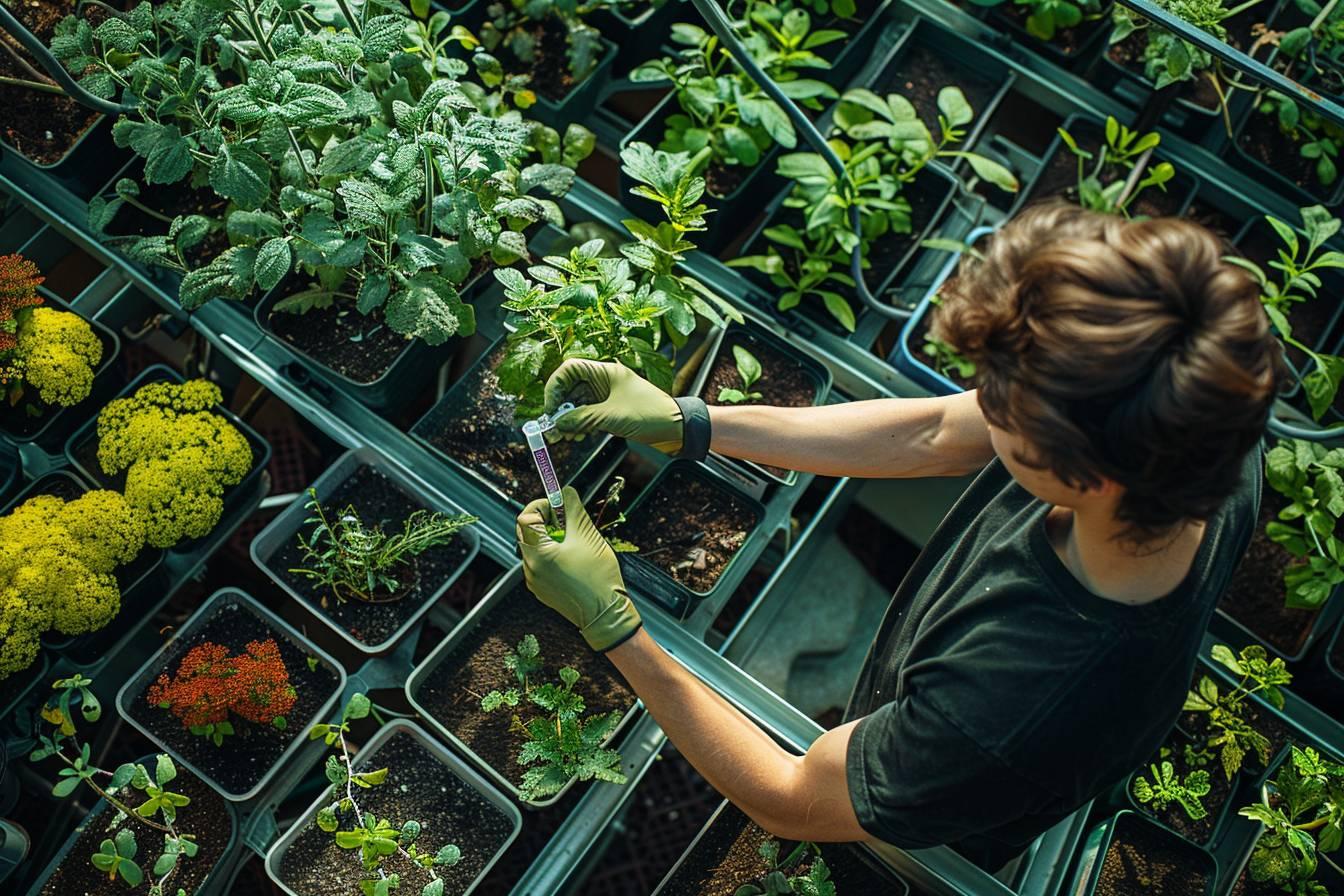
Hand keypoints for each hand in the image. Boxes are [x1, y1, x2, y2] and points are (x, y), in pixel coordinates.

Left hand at [516, 486, 641, 651]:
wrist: (605, 615)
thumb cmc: (599, 577)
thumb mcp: (588, 535)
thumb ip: (572, 509)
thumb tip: (565, 493)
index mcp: (538, 553)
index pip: (525, 518)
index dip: (541, 506)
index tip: (558, 505)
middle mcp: (530, 568)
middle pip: (525, 532)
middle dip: (544, 521)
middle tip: (566, 521)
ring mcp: (534, 580)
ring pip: (534, 547)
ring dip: (549, 538)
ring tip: (574, 542)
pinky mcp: (541, 589)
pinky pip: (539, 564)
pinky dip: (551, 554)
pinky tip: (572, 559)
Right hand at [544, 359, 683, 452]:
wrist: (677, 428)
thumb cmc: (651, 414)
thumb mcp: (612, 416)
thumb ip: (582, 418)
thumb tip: (557, 422)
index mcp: (606, 372)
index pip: (570, 370)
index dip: (555, 386)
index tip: (551, 407)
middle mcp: (604, 381)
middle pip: (571, 389)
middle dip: (559, 408)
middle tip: (552, 428)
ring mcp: (607, 396)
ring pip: (577, 404)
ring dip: (568, 420)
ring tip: (564, 436)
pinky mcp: (610, 411)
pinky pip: (587, 415)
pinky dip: (579, 424)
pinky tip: (577, 435)